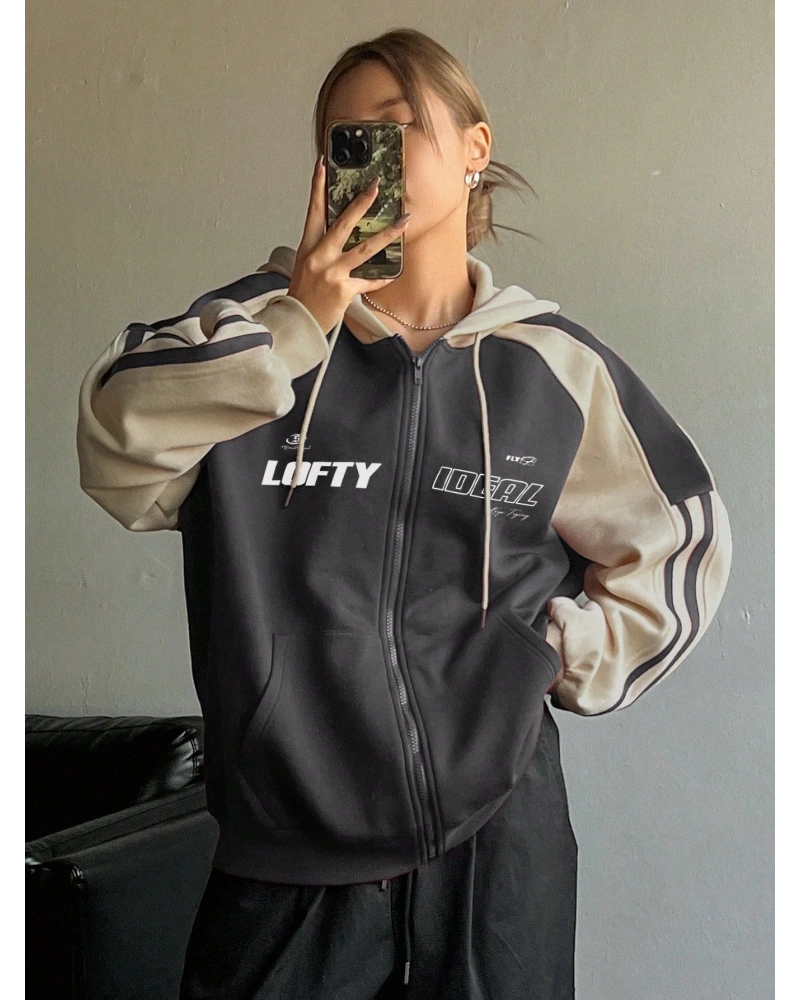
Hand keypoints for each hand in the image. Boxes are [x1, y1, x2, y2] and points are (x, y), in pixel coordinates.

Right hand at [286, 156, 410, 335]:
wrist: (297, 324)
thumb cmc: (302, 297)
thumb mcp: (304, 267)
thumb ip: (321, 249)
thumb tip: (341, 235)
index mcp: (307, 248)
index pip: (312, 211)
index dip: (317, 186)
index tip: (323, 164)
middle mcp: (319, 258)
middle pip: (343, 223)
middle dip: (361, 203)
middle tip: (375, 186)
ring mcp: (332, 274)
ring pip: (364, 248)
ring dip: (387, 234)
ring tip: (403, 221)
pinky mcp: (344, 290)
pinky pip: (369, 281)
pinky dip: (381, 278)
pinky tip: (394, 272)